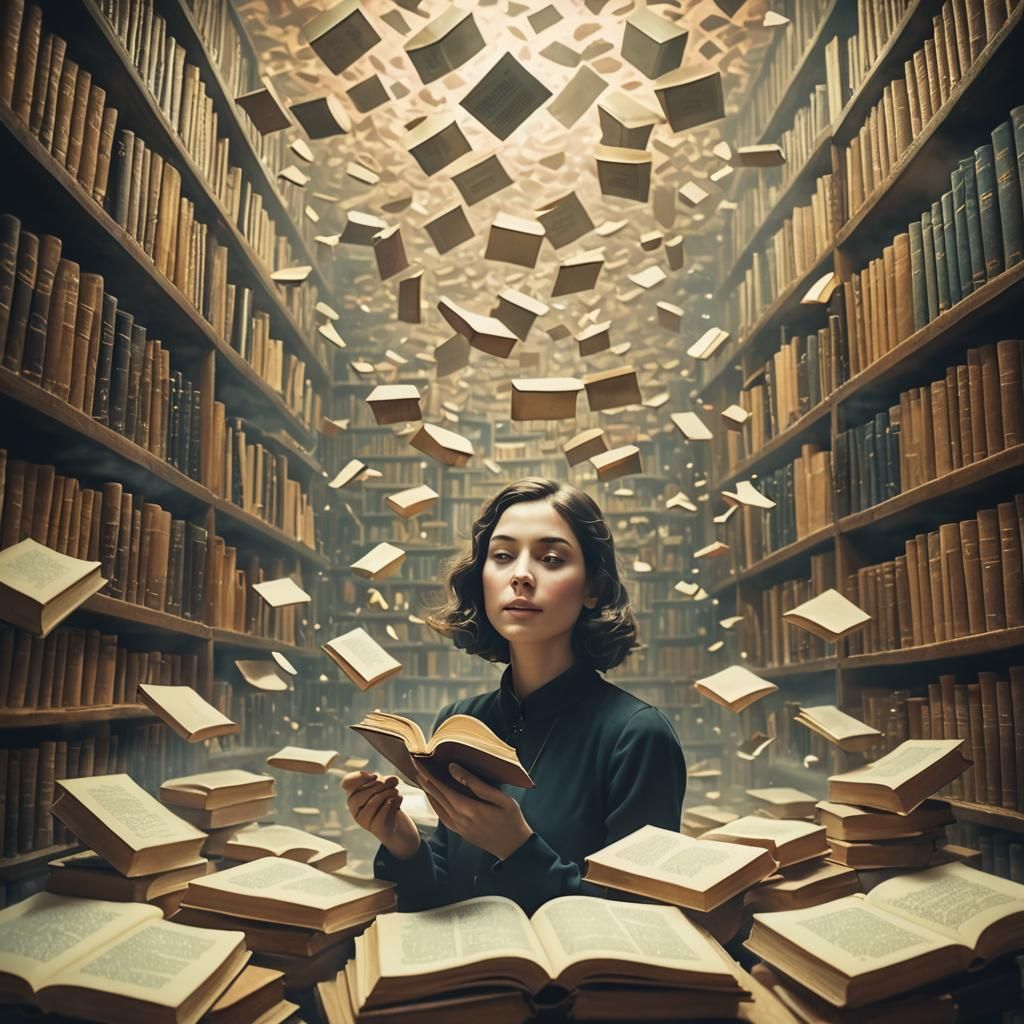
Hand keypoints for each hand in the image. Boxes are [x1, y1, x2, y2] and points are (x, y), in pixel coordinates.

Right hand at [340, 770, 419, 860]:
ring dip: (389, 792)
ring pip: (374, 801)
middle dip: (380, 784)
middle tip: (394, 781)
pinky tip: (398, 800)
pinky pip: (385, 809)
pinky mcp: (377, 827)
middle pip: (361, 792)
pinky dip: (395, 801)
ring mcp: (364, 821)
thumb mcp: (384, 787)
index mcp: (353, 797)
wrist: (396, 824)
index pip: (347, 783)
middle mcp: (355, 810)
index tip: (374, 775)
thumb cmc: (387, 802)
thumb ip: (384, 780)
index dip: (359, 777)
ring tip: (396, 791)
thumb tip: (388, 779)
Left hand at [415, 763, 532, 861]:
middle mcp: (458, 819)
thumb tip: (452, 769)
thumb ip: (474, 783)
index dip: (428, 773)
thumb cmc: (511, 819)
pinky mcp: (460, 832)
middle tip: (415, 764)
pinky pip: (442, 815)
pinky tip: (435, 798)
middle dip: (425, 779)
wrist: (514, 847)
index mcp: (467, 808)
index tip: (418, 761)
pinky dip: (435, 804)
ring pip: (436, 806)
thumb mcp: (499, 797)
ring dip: (428, 791)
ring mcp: (458, 827)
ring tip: (421, 778)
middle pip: (436, 795)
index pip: (441, 787)